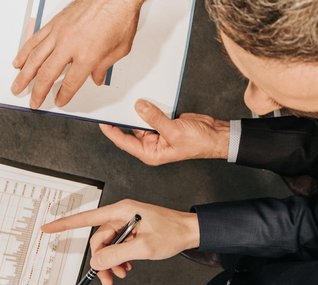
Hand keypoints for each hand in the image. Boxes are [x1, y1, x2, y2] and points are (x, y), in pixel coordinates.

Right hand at [11, 0, 142, 107]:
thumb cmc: (119, 17)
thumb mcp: (120, 49)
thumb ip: (105, 66)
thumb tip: (96, 78)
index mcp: (88, 57)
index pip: (71, 83)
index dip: (63, 95)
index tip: (59, 101)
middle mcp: (70, 46)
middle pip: (47, 74)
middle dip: (37, 91)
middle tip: (32, 102)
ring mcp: (59, 33)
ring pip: (35, 58)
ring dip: (24, 75)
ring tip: (17, 86)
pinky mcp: (55, 23)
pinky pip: (35, 40)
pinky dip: (25, 52)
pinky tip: (20, 61)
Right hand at [42, 199, 199, 284]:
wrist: (190, 232)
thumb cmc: (172, 232)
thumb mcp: (144, 248)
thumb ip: (117, 254)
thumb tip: (97, 262)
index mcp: (121, 211)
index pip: (86, 218)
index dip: (64, 224)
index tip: (48, 228)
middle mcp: (121, 215)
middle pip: (99, 240)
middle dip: (102, 261)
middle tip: (109, 279)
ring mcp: (126, 224)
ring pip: (108, 247)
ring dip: (112, 263)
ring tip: (123, 275)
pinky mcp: (132, 232)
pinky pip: (118, 247)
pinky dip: (120, 260)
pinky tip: (128, 268)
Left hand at [101, 100, 230, 165]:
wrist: (215, 135)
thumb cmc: (198, 142)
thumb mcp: (174, 130)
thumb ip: (155, 118)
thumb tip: (139, 107)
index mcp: (150, 153)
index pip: (124, 142)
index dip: (111, 131)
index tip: (102, 120)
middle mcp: (151, 145)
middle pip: (131, 129)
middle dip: (123, 117)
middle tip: (113, 104)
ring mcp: (157, 133)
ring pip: (141, 120)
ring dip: (138, 110)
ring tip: (129, 98)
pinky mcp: (164, 123)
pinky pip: (152, 113)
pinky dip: (150, 106)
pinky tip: (146, 98)